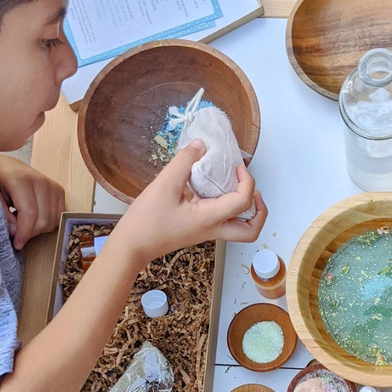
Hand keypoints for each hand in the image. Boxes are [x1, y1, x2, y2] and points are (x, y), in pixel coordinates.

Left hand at [0, 154, 64, 249]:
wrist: (4, 164)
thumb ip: (1, 213)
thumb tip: (16, 233)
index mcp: (21, 180)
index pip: (30, 214)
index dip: (24, 233)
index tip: (17, 244)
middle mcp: (41, 181)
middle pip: (43, 220)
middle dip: (30, 233)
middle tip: (16, 234)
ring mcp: (52, 185)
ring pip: (52, 220)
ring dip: (38, 229)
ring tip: (23, 222)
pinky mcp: (59, 190)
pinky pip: (59, 216)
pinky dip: (48, 222)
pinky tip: (34, 218)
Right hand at [114, 140, 266, 264]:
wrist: (131, 245)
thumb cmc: (146, 220)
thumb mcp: (164, 185)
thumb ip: (184, 162)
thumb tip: (200, 145)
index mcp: (210, 219)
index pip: (243, 202)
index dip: (247, 182)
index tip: (237, 167)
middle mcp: (213, 229)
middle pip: (251, 231)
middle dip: (260, 211)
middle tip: (253, 191)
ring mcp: (206, 232)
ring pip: (239, 229)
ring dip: (247, 211)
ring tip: (237, 188)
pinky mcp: (198, 230)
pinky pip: (223, 221)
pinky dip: (228, 207)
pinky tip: (213, 189)